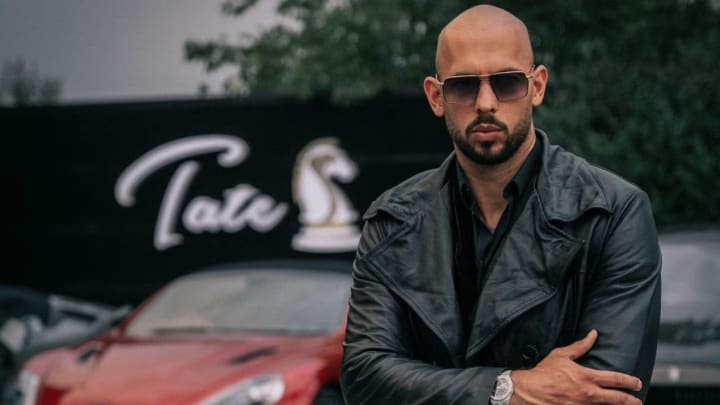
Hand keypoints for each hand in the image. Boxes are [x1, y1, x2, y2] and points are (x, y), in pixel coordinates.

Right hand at [510, 330, 642, 404]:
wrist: (528, 391)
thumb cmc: (543, 372)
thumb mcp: (561, 355)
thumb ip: (580, 346)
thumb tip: (593, 335)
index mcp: (586, 377)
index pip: (615, 380)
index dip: (630, 381)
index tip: (637, 383)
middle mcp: (588, 394)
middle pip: (617, 399)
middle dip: (631, 401)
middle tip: (638, 401)